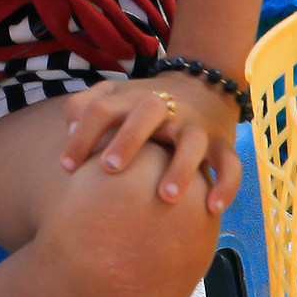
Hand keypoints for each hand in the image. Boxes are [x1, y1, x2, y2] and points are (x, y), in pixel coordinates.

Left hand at [57, 73, 242, 213]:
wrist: (201, 86)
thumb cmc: (142, 103)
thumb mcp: (113, 96)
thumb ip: (84, 107)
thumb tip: (67, 132)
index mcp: (132, 97)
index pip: (102, 109)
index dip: (82, 135)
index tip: (67, 168)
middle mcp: (165, 107)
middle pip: (147, 113)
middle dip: (128, 138)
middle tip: (109, 167)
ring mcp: (195, 125)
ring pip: (192, 143)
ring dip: (180, 169)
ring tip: (165, 197)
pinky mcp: (222, 142)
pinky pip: (230, 164)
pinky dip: (226, 185)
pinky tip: (212, 209)